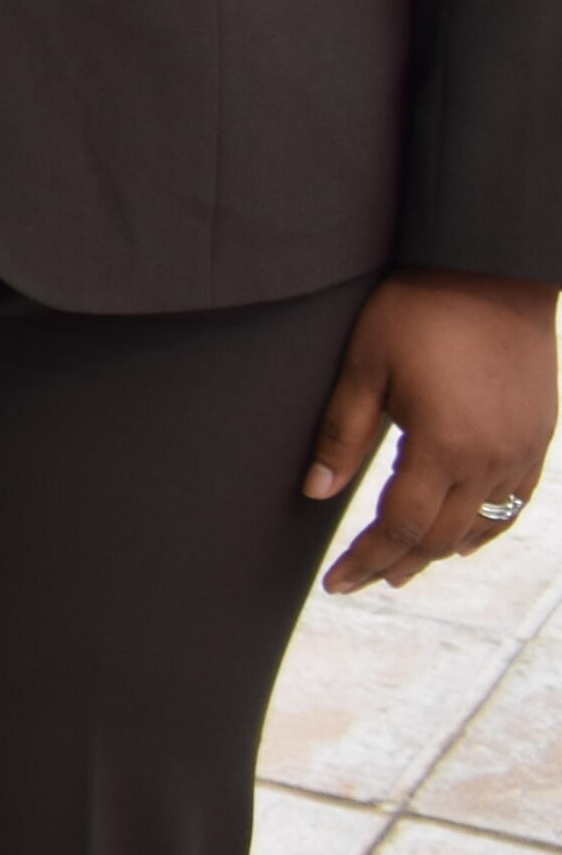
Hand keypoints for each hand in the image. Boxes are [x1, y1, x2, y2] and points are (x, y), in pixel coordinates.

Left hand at [307, 269, 553, 591]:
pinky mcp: (538, 438)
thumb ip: (342, 434)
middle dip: (396, 563)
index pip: (400, 527)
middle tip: (359, 580)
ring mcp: (522, 452)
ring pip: (480, 526)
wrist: (492, 270)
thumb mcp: (364, 366)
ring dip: (439, 551)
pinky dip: (484, 527)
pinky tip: (461, 538)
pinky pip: (514, 503)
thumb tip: (314, 492)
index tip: (335, 584)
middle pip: (441, 538)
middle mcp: (491, 460)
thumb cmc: (419, 310)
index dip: (365, 560)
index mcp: (445, 446)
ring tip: (401, 567)